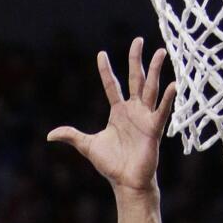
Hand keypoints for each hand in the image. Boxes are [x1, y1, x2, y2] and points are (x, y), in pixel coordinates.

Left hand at [48, 38, 176, 191]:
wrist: (126, 181)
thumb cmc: (111, 164)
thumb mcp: (88, 146)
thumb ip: (71, 136)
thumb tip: (50, 135)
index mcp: (118, 112)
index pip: (111, 85)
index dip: (106, 70)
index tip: (101, 53)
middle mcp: (133, 110)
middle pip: (136, 79)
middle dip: (137, 60)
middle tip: (139, 40)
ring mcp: (145, 117)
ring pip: (151, 88)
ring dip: (156, 71)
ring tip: (161, 52)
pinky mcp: (154, 129)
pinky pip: (161, 111)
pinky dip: (167, 99)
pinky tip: (172, 85)